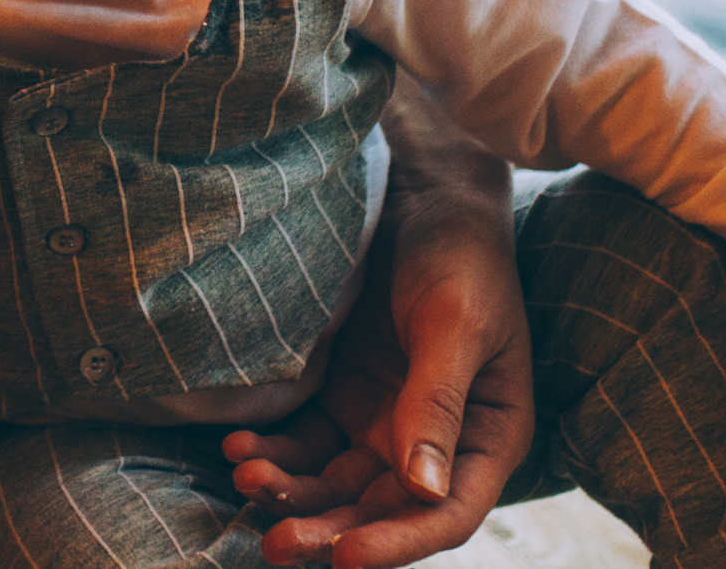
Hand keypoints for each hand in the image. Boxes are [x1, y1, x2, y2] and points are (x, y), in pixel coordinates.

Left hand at [225, 116, 533, 566]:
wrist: (419, 194)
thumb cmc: (461, 254)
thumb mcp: (457, 324)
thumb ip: (437, 403)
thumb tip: (423, 489)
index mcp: (487, 437)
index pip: (446, 513)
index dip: (398, 544)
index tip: (346, 559)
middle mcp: (435, 443)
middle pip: (381, 509)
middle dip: (328, 529)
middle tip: (275, 543)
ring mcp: (384, 422)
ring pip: (335, 483)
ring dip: (293, 493)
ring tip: (246, 479)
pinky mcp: (341, 395)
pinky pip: (304, 441)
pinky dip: (274, 451)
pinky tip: (239, 446)